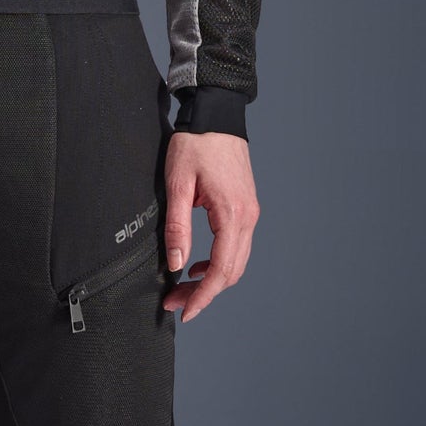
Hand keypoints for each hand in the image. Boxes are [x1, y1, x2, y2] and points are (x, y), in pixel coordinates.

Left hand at [161, 130, 258, 323]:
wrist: (217, 115)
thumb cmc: (196, 144)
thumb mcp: (177, 186)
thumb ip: (177, 228)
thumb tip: (177, 264)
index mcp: (232, 214)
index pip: (221, 270)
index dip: (203, 296)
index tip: (184, 311)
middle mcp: (248, 217)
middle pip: (231, 272)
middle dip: (204, 293)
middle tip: (175, 302)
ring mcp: (250, 213)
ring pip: (236, 261)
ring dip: (212, 280)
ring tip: (182, 287)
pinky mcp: (246, 208)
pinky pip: (237, 246)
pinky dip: (219, 262)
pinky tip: (198, 264)